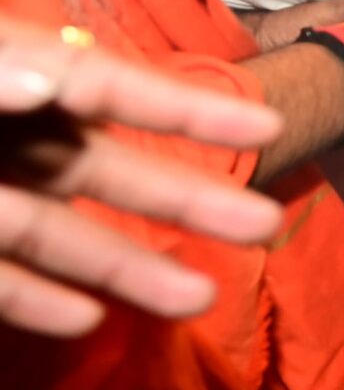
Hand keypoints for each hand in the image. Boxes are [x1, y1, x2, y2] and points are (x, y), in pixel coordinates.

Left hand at [1, 17, 284, 336]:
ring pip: (56, 235)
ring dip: (125, 269)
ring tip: (195, 300)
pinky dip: (31, 300)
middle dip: (185, 199)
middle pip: (102, 170)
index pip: (106, 87)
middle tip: (264, 225)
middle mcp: (4, 135)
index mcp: (7, 70)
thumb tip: (50, 84)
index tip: (271, 127)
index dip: (188, 111)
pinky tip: (82, 318)